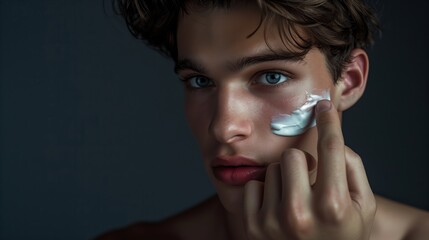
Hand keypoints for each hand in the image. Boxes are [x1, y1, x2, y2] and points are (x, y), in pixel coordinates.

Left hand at [243, 100, 376, 239]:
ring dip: (283, 179)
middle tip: (308, 180)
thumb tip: (332, 140)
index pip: (331, 148)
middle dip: (302, 164)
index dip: (329, 120)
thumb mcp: (362, 207)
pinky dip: (263, 193)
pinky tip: (275, 209)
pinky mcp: (251, 227)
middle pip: (293, 155)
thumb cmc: (341, 234)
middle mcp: (301, 214)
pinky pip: (252, 186)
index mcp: (334, 206)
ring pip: (272, 169)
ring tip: (292, 200)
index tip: (323, 103)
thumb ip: (352, 169)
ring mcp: (273, 222)